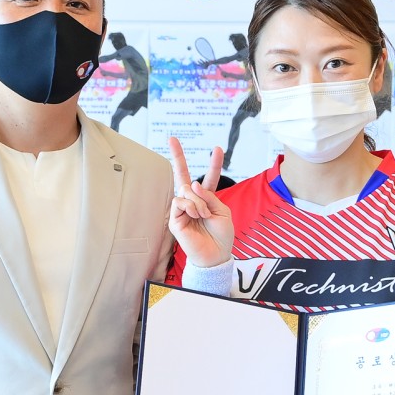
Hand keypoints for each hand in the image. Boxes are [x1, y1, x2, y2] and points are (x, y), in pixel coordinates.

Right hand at [166, 136, 233, 267]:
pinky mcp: (175, 219)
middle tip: (172, 139)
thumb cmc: (221, 236)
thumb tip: (192, 184)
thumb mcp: (223, 212)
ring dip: (198, 202)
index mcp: (207, 199)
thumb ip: (210, 197)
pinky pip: (180, 202)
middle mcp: (192, 202)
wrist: (216, 255)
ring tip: (203, 215)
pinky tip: (195, 215)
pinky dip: (190, 206)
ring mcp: (182, 209)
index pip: (209, 178)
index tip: (218, 148)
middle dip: (178, 156)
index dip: (214, 164)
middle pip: (183, 175)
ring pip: (186, 191)